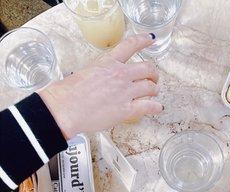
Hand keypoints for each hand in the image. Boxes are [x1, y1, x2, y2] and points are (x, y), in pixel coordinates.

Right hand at [39, 34, 161, 138]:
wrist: (66, 108)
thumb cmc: (69, 93)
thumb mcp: (85, 73)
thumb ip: (99, 74)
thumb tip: (101, 82)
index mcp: (108, 62)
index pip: (130, 45)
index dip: (143, 40)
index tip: (150, 39)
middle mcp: (120, 74)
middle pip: (146, 68)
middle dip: (153, 73)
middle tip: (153, 77)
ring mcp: (125, 92)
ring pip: (150, 87)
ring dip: (154, 89)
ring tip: (154, 92)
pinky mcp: (127, 109)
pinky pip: (148, 106)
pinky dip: (155, 107)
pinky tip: (157, 108)